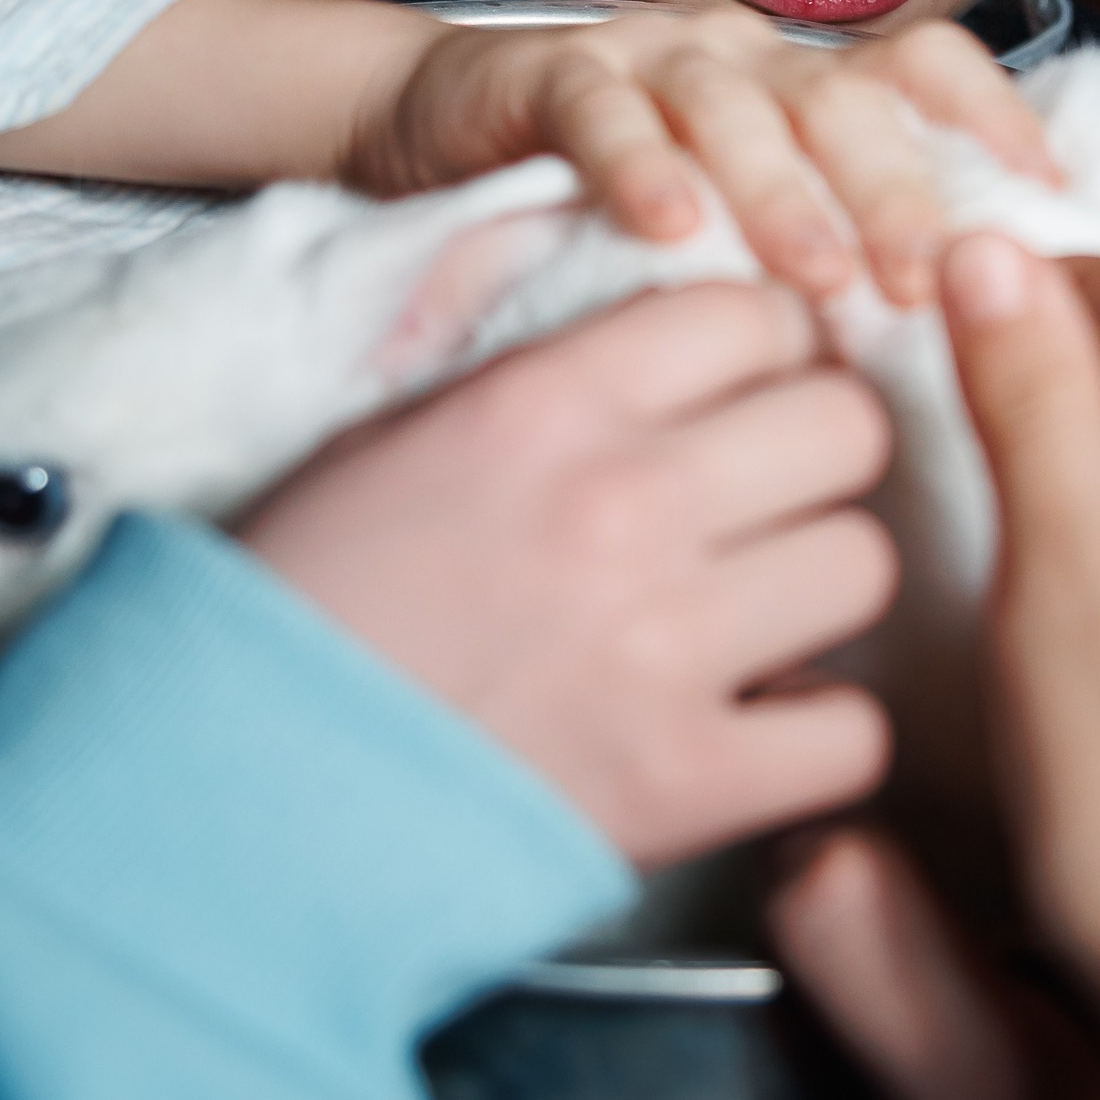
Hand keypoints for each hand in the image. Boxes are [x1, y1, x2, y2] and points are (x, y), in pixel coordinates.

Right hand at [236, 280, 895, 864]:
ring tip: (757, 617)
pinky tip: (756, 727)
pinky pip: (850, 732)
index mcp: (549, 404)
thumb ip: (543, 381)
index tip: (751, 392)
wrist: (233, 784)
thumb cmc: (301, 604)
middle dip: (817, 459)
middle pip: (847, 427)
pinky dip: (817, 735)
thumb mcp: (398, 436)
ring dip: (820, 590)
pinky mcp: (685, 781)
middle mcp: (625, 504)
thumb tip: (668, 347)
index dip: (769, 352)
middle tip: (770, 501)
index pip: (755, 315)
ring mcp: (665, 646)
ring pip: (866, 566)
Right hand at [352, 3, 1059, 308]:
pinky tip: (669, 230)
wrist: (430, 130)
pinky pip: (600, 110)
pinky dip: (637, 164)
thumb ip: (822, 246)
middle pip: (841, 99)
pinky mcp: (546, 73)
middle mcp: (739, 57)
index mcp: (801, 84)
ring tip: (819, 276)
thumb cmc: (600, 204)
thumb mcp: (729, 223)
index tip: (1051, 205)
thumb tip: (960, 330)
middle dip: (894, 188)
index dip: (992, 121)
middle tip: (931, 280)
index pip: (924, 68)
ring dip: (781, 191)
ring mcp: (645, 56)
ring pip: (733, 106)